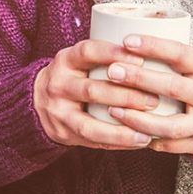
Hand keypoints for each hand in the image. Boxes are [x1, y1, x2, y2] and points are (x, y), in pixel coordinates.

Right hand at [33, 39, 157, 149]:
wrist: (38, 100)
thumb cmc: (74, 76)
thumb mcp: (81, 60)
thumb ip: (107, 56)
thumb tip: (154, 52)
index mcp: (65, 60)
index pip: (88, 52)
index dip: (114, 54)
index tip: (142, 58)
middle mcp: (58, 84)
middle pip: (92, 90)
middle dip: (126, 96)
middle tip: (154, 99)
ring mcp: (58, 111)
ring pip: (90, 122)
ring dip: (122, 126)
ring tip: (149, 130)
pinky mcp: (63, 133)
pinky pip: (92, 140)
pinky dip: (118, 142)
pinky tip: (139, 141)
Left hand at [100, 35, 192, 154]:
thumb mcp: (191, 63)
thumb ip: (166, 56)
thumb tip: (122, 40)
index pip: (181, 53)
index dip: (154, 46)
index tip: (127, 41)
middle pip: (173, 87)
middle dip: (139, 79)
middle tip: (111, 72)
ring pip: (171, 125)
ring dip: (138, 119)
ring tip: (112, 110)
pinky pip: (171, 146)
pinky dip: (148, 139)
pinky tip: (127, 132)